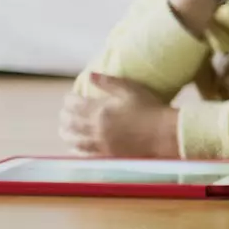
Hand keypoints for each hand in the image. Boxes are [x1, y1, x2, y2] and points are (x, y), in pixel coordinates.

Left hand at [60, 74, 177, 157]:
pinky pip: (85, 153)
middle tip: (64, 113)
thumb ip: (109, 82)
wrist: (165, 132)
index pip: (74, 104)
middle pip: (70, 122)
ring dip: (65, 133)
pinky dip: (75, 149)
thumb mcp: (131, 89)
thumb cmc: (150, 108)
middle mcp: (96, 127)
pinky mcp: (107, 154)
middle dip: (64, 116)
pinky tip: (74, 147)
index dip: (69, 99)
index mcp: (100, 110)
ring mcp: (100, 142)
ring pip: (74, 139)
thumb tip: (89, 75)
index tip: (69, 97)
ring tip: (63, 130)